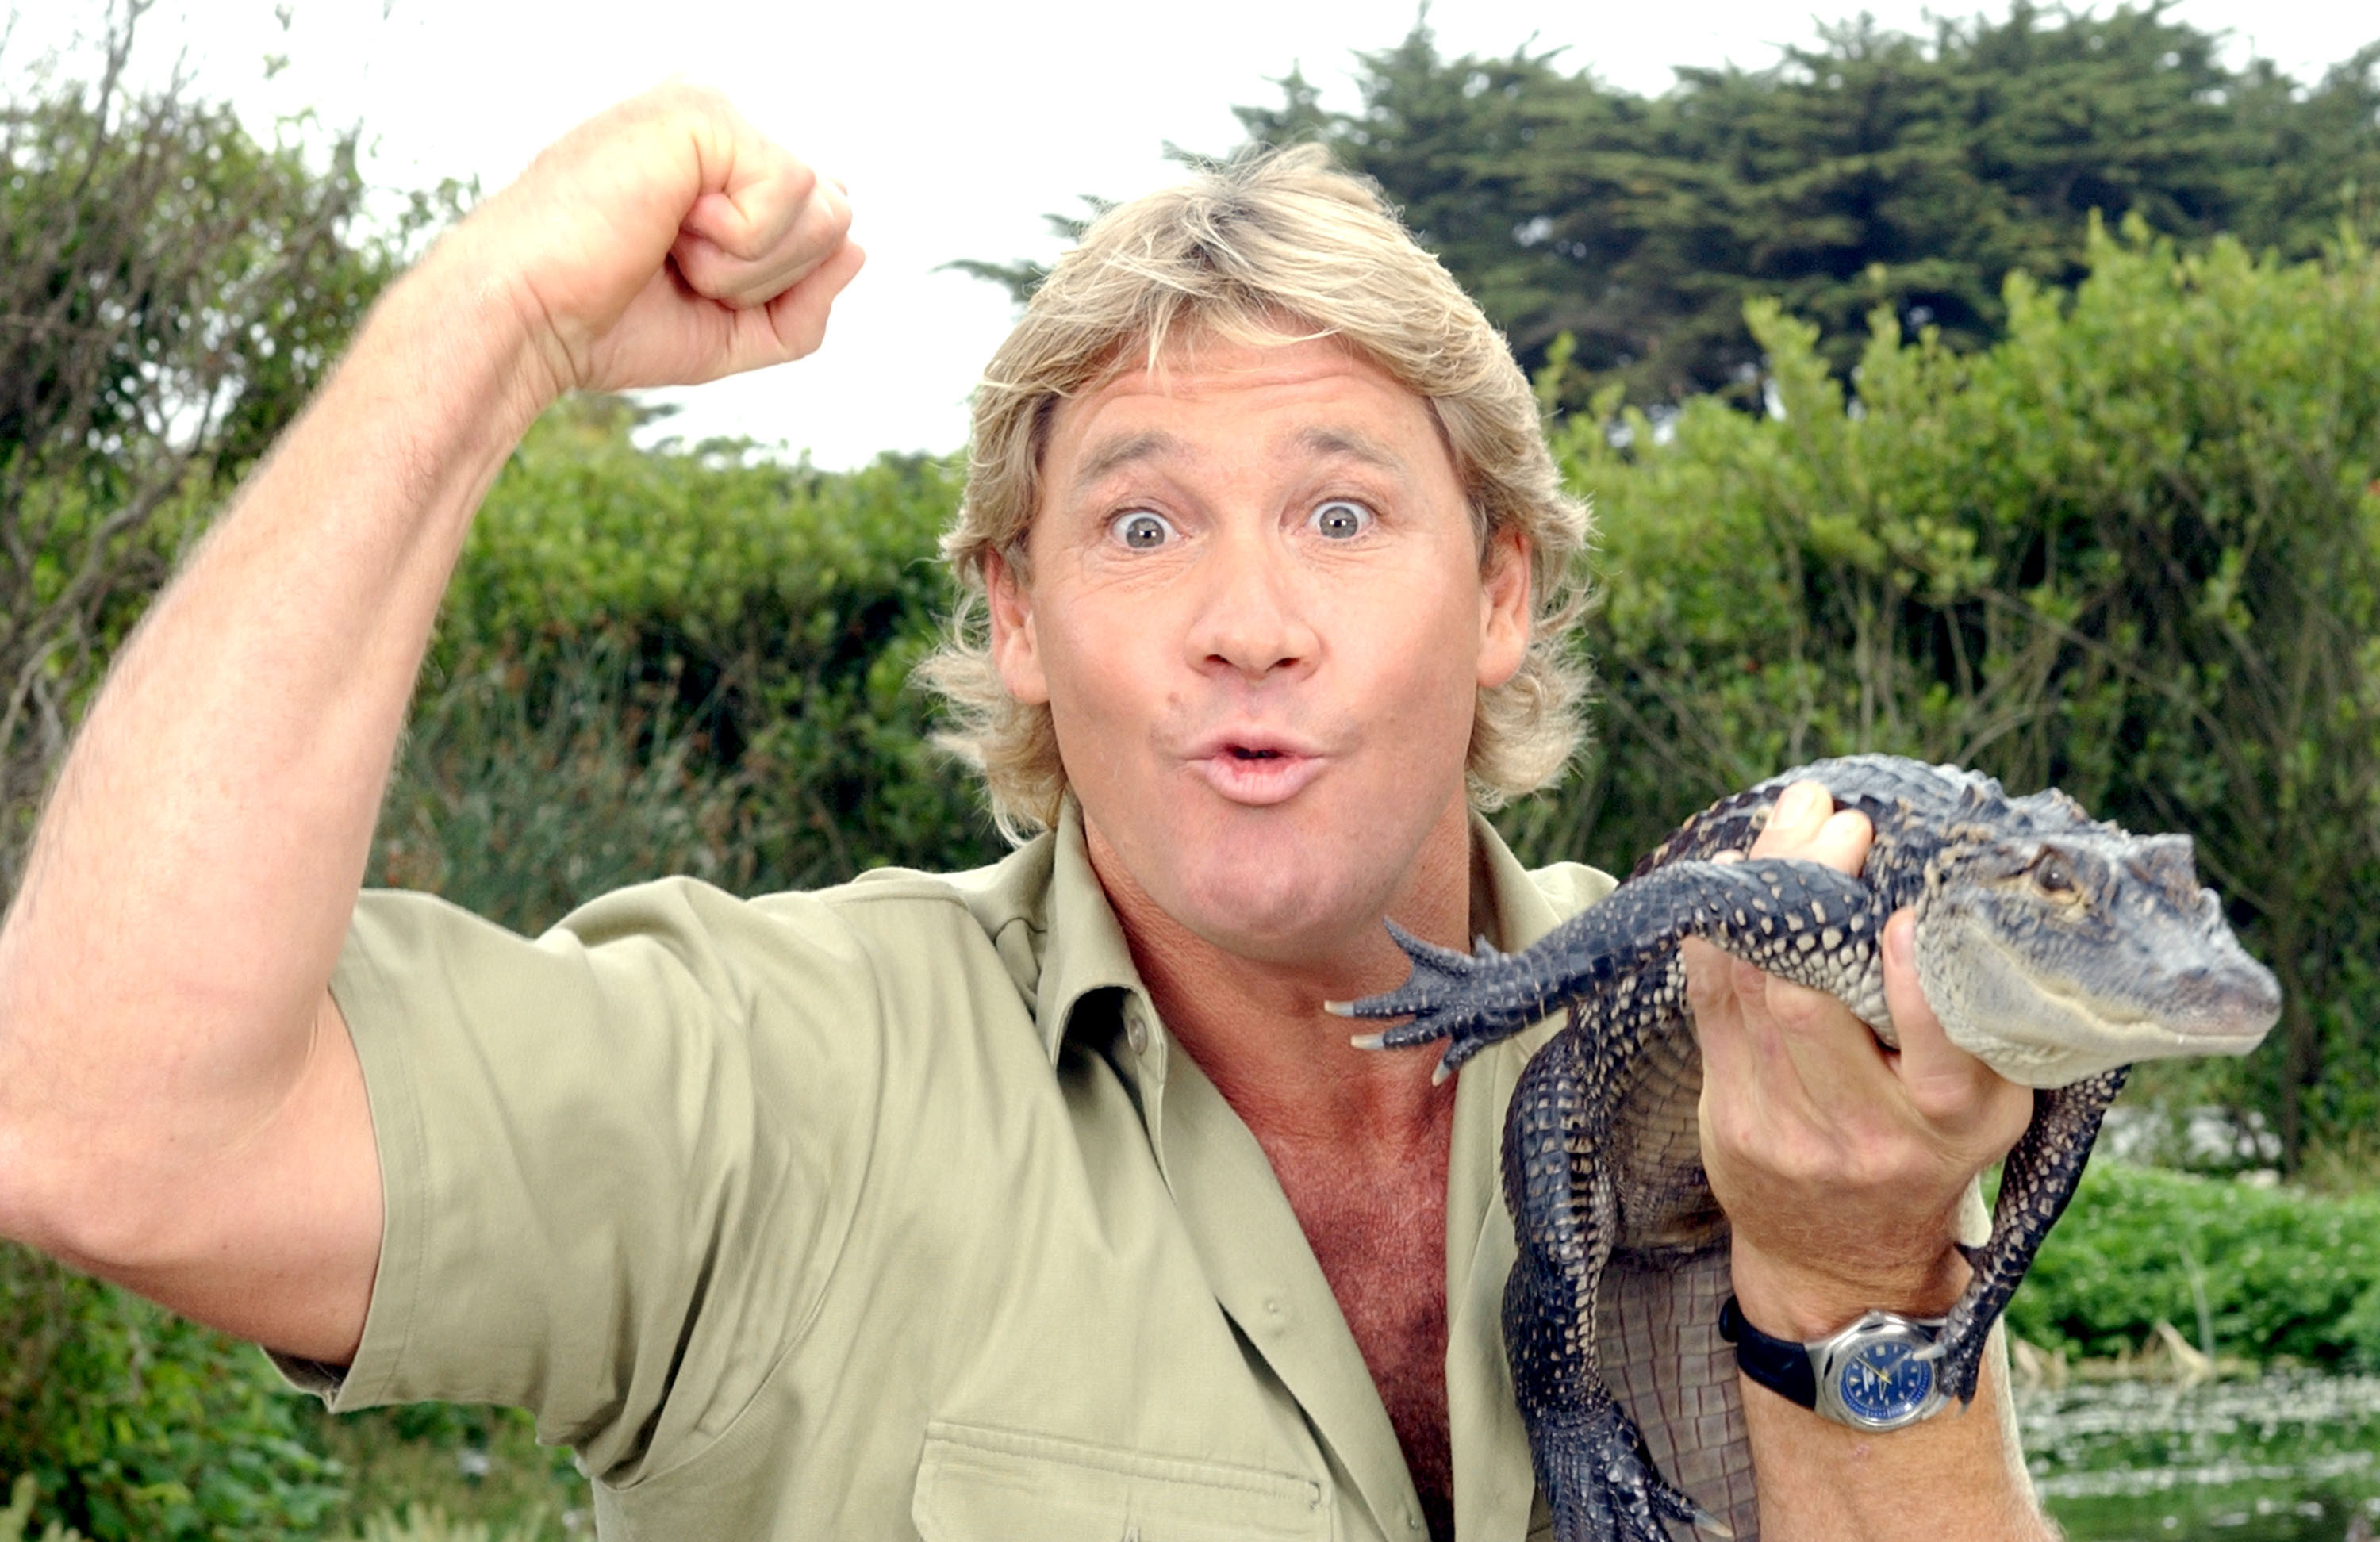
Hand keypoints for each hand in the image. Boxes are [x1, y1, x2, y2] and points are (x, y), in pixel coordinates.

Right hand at [444, 82, 864, 404]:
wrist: (528, 319)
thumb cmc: (610, 322)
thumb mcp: (734, 330)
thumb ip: (806, 300)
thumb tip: (860, 245)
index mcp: (723, 160)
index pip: (821, 221)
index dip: (775, 284)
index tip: (684, 280)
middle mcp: (721, 120)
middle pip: (838, 215)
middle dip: (773, 278)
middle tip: (678, 268)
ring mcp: (713, 104)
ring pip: (829, 207)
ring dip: (752, 265)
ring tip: (670, 246)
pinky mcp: (705, 106)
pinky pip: (795, 188)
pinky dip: (740, 242)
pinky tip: (671, 225)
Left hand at [1685, 781, 2034, 1336]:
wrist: (1844, 1258)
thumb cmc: (1930, 1151)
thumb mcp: (1989, 1104)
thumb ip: (1980, 1019)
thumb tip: (1959, 893)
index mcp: (1953, 1122)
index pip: (1938, 1050)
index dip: (1915, 979)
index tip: (1907, 913)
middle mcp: (1867, 1133)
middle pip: (1809, 1003)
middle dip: (1811, 895)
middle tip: (1833, 819)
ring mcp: (1785, 1129)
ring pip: (1748, 991)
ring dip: (1762, 894)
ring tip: (1789, 823)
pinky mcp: (1728, 1116)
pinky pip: (1708, 1004)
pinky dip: (1717, 933)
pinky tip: (1732, 878)